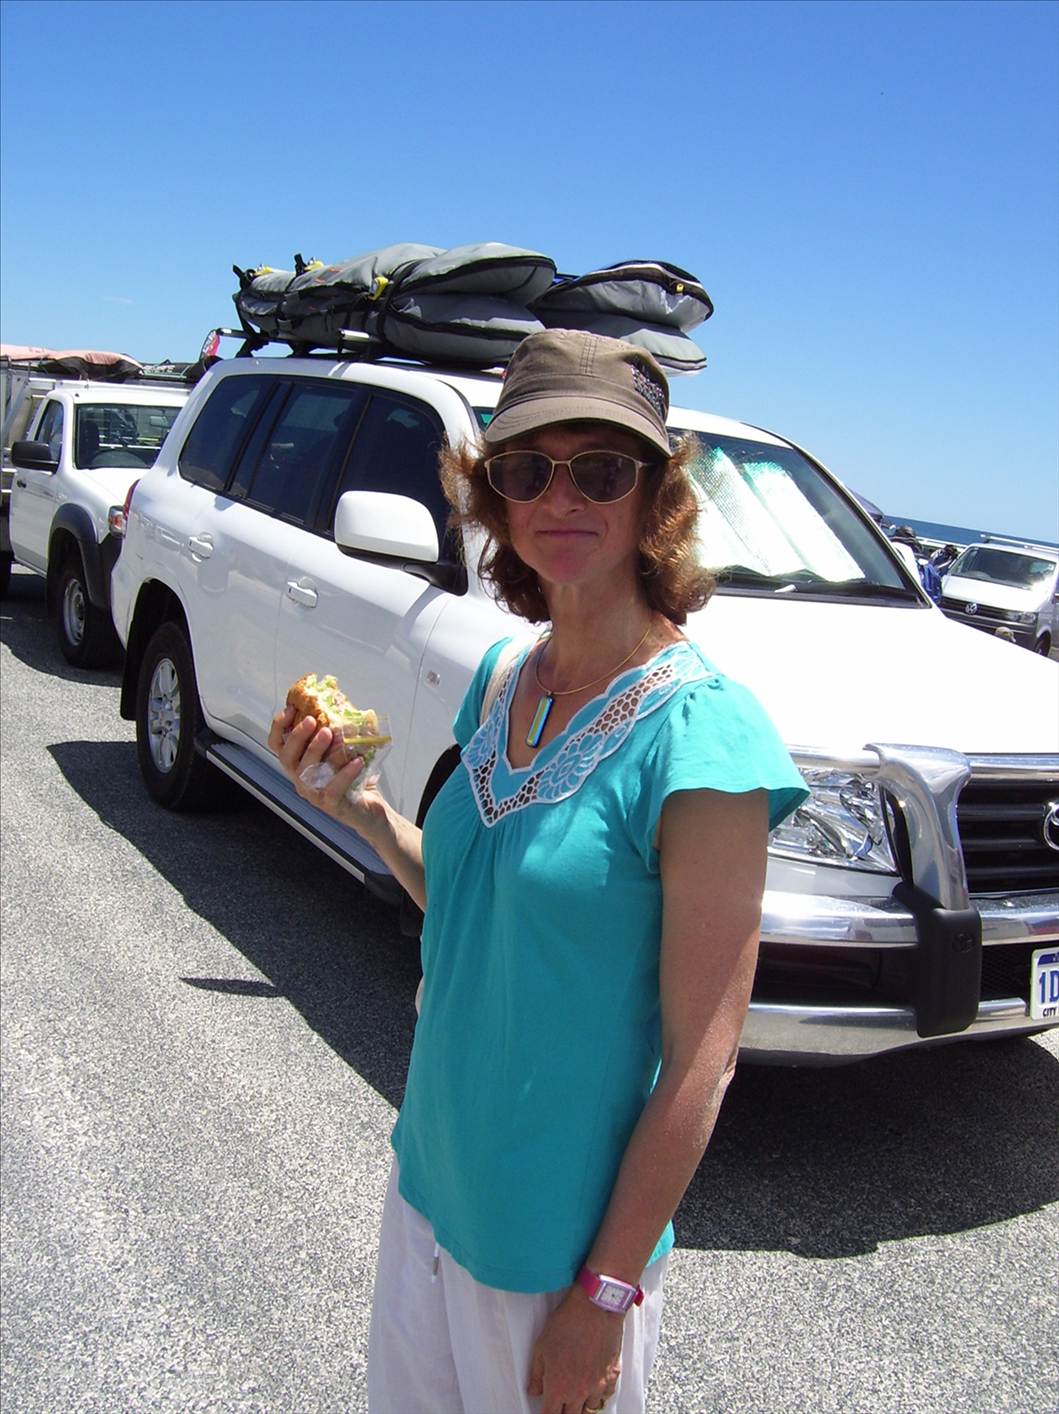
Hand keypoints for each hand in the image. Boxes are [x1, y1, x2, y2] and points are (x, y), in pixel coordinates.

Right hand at [268, 705, 388, 845]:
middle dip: (297, 736)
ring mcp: (315, 794)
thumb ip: (338, 732)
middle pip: (287, 758)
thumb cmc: (355, 780)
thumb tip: (343, 705)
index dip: (279, 727)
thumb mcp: (344, 752)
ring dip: (316, 750)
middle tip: (311, 719)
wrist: (370, 811)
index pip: (279, 746)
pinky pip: (334, 788)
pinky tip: (356, 761)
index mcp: (300, 765)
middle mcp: (302, 780)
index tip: (290, 709)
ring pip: (306, 773)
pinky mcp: (332, 805)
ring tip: (330, 733)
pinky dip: (344, 773)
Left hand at [527, 1287, 622, 1413]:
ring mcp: (598, 1384)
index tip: (545, 1410)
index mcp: (559, 1387)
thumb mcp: (541, 1347)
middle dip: (563, 1412)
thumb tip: (534, 1390)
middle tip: (559, 1403)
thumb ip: (537, 1374)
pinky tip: (594, 1386)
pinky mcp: (612, 1374)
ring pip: (589, 1409)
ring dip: (581, 1405)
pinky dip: (599, 1394)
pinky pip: (606, 1395)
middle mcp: (579, 1391)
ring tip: (575, 1396)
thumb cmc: (567, 1323)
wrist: (594, 1307)